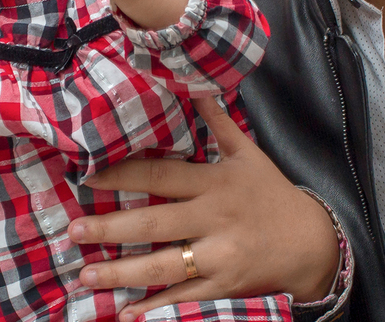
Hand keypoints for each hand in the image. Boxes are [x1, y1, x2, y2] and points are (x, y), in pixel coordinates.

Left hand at [67, 96, 340, 321]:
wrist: (312, 243)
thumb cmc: (272, 194)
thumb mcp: (249, 154)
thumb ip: (219, 122)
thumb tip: (197, 85)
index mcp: (215, 182)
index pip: (161, 175)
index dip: (122, 175)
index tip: (86, 178)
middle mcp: (214, 218)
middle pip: (155, 223)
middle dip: (111, 228)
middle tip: (73, 230)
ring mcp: (219, 256)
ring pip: (164, 266)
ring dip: (122, 274)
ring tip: (85, 276)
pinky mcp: (224, 287)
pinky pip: (184, 297)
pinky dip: (155, 307)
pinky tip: (126, 313)